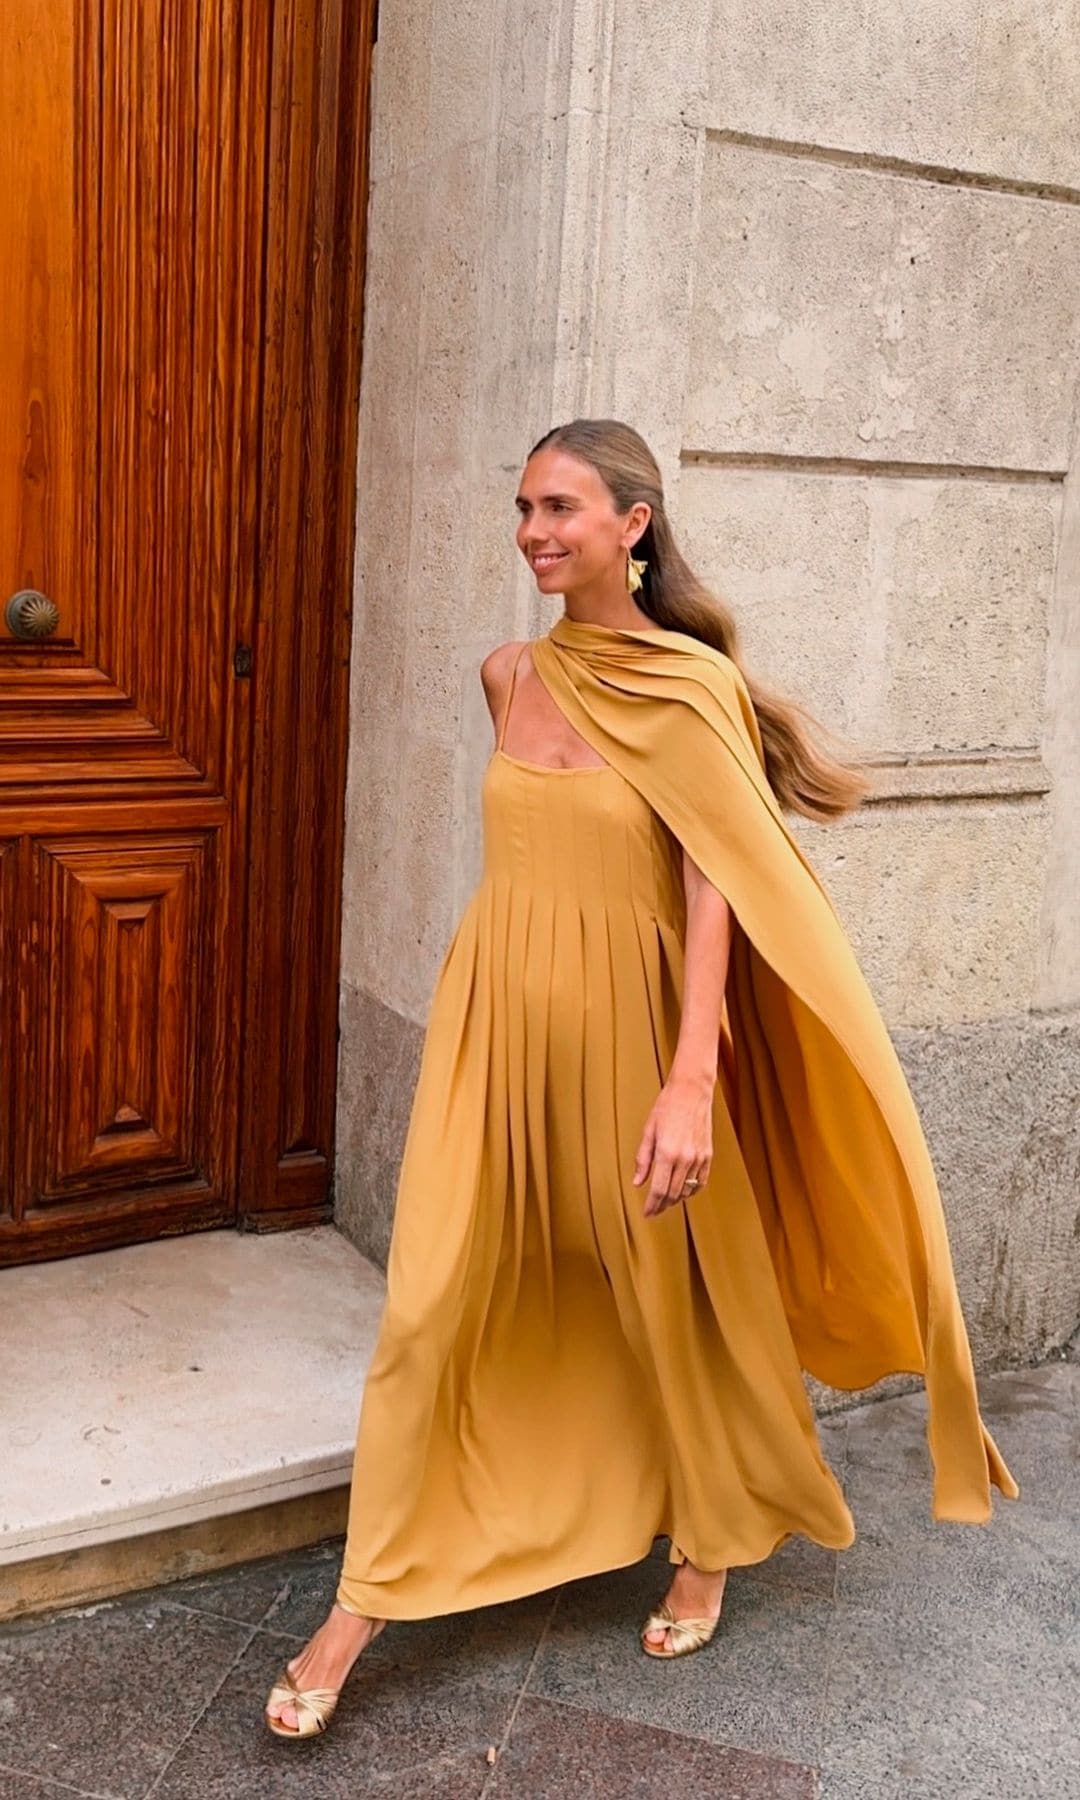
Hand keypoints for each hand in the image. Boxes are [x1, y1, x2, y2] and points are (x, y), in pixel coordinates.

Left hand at [631, 1074, 713, 1217]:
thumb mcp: (648, 1131)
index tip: (647, 1213)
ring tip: (666, 1201)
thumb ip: (643, 1159)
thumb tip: (637, 1182)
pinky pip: (701, 1181)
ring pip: (687, 1190)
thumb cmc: (667, 1106)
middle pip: (673, 1194)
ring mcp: (699, 1158)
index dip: (652, 1206)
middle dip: (662, 1205)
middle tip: (654, 1210)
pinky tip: (684, 1192)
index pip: (659, 1190)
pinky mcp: (708, 1155)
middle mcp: (685, 1158)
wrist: (691, 1091)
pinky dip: (692, 1190)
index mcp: (667, 1153)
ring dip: (676, 1199)